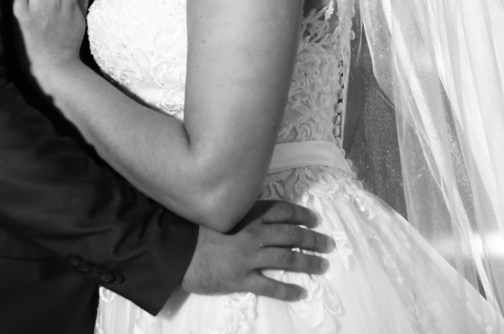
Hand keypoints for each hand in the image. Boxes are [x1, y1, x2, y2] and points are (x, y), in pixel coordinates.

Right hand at [181, 200, 333, 300]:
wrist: (175, 250)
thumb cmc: (193, 230)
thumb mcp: (218, 212)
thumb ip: (239, 212)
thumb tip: (256, 213)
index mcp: (247, 215)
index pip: (282, 211)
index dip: (301, 214)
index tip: (313, 219)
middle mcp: (253, 234)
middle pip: (292, 234)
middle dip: (313, 239)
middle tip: (328, 244)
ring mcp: (248, 257)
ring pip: (287, 258)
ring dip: (308, 262)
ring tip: (322, 266)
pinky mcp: (241, 279)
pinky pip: (270, 285)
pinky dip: (287, 290)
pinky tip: (299, 292)